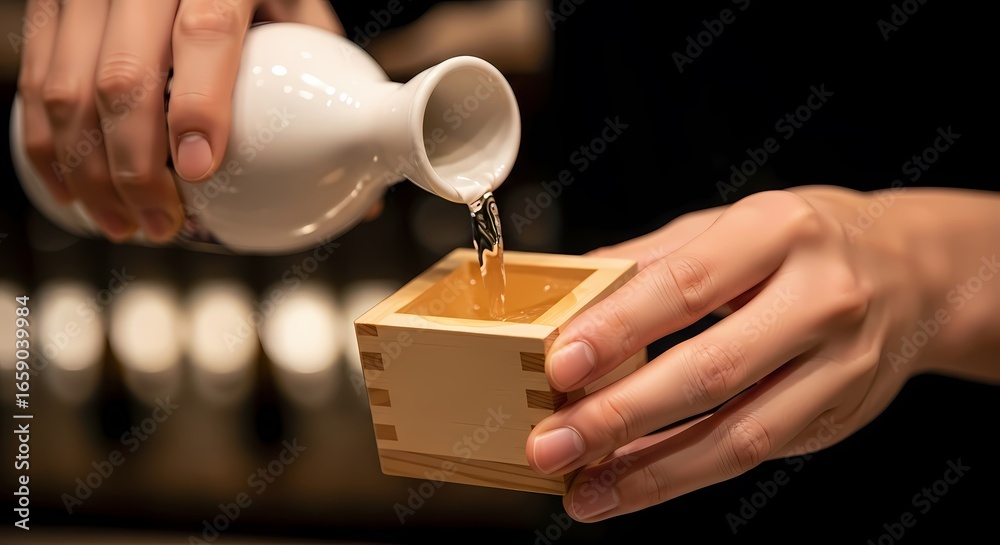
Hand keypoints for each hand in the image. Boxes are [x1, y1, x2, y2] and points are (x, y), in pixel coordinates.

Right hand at [16, 0, 342, 241]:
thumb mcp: (295, 2)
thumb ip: (322, 72)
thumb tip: (366, 176)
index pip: (205, 33)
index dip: (199, 106)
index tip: (200, 171)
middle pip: (124, 76)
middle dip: (135, 169)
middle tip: (161, 224)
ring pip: (66, 85)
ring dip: (86, 170)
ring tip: (120, 223)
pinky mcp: (51, 2)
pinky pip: (35, 76)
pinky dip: (45, 141)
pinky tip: (71, 187)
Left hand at [525, 185, 999, 520]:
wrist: (917, 275)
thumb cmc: (804, 242)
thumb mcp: (732, 224)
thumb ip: (650, 260)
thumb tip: (565, 296)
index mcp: (779, 232)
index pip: (687, 286)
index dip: (619, 330)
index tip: (559, 366)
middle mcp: (819, 299)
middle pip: (711, 371)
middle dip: (620, 416)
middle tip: (550, 445)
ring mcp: (839, 367)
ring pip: (738, 435)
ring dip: (650, 471)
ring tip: (583, 489)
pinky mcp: (838, 418)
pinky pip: (752, 454)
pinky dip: (684, 475)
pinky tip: (631, 482)